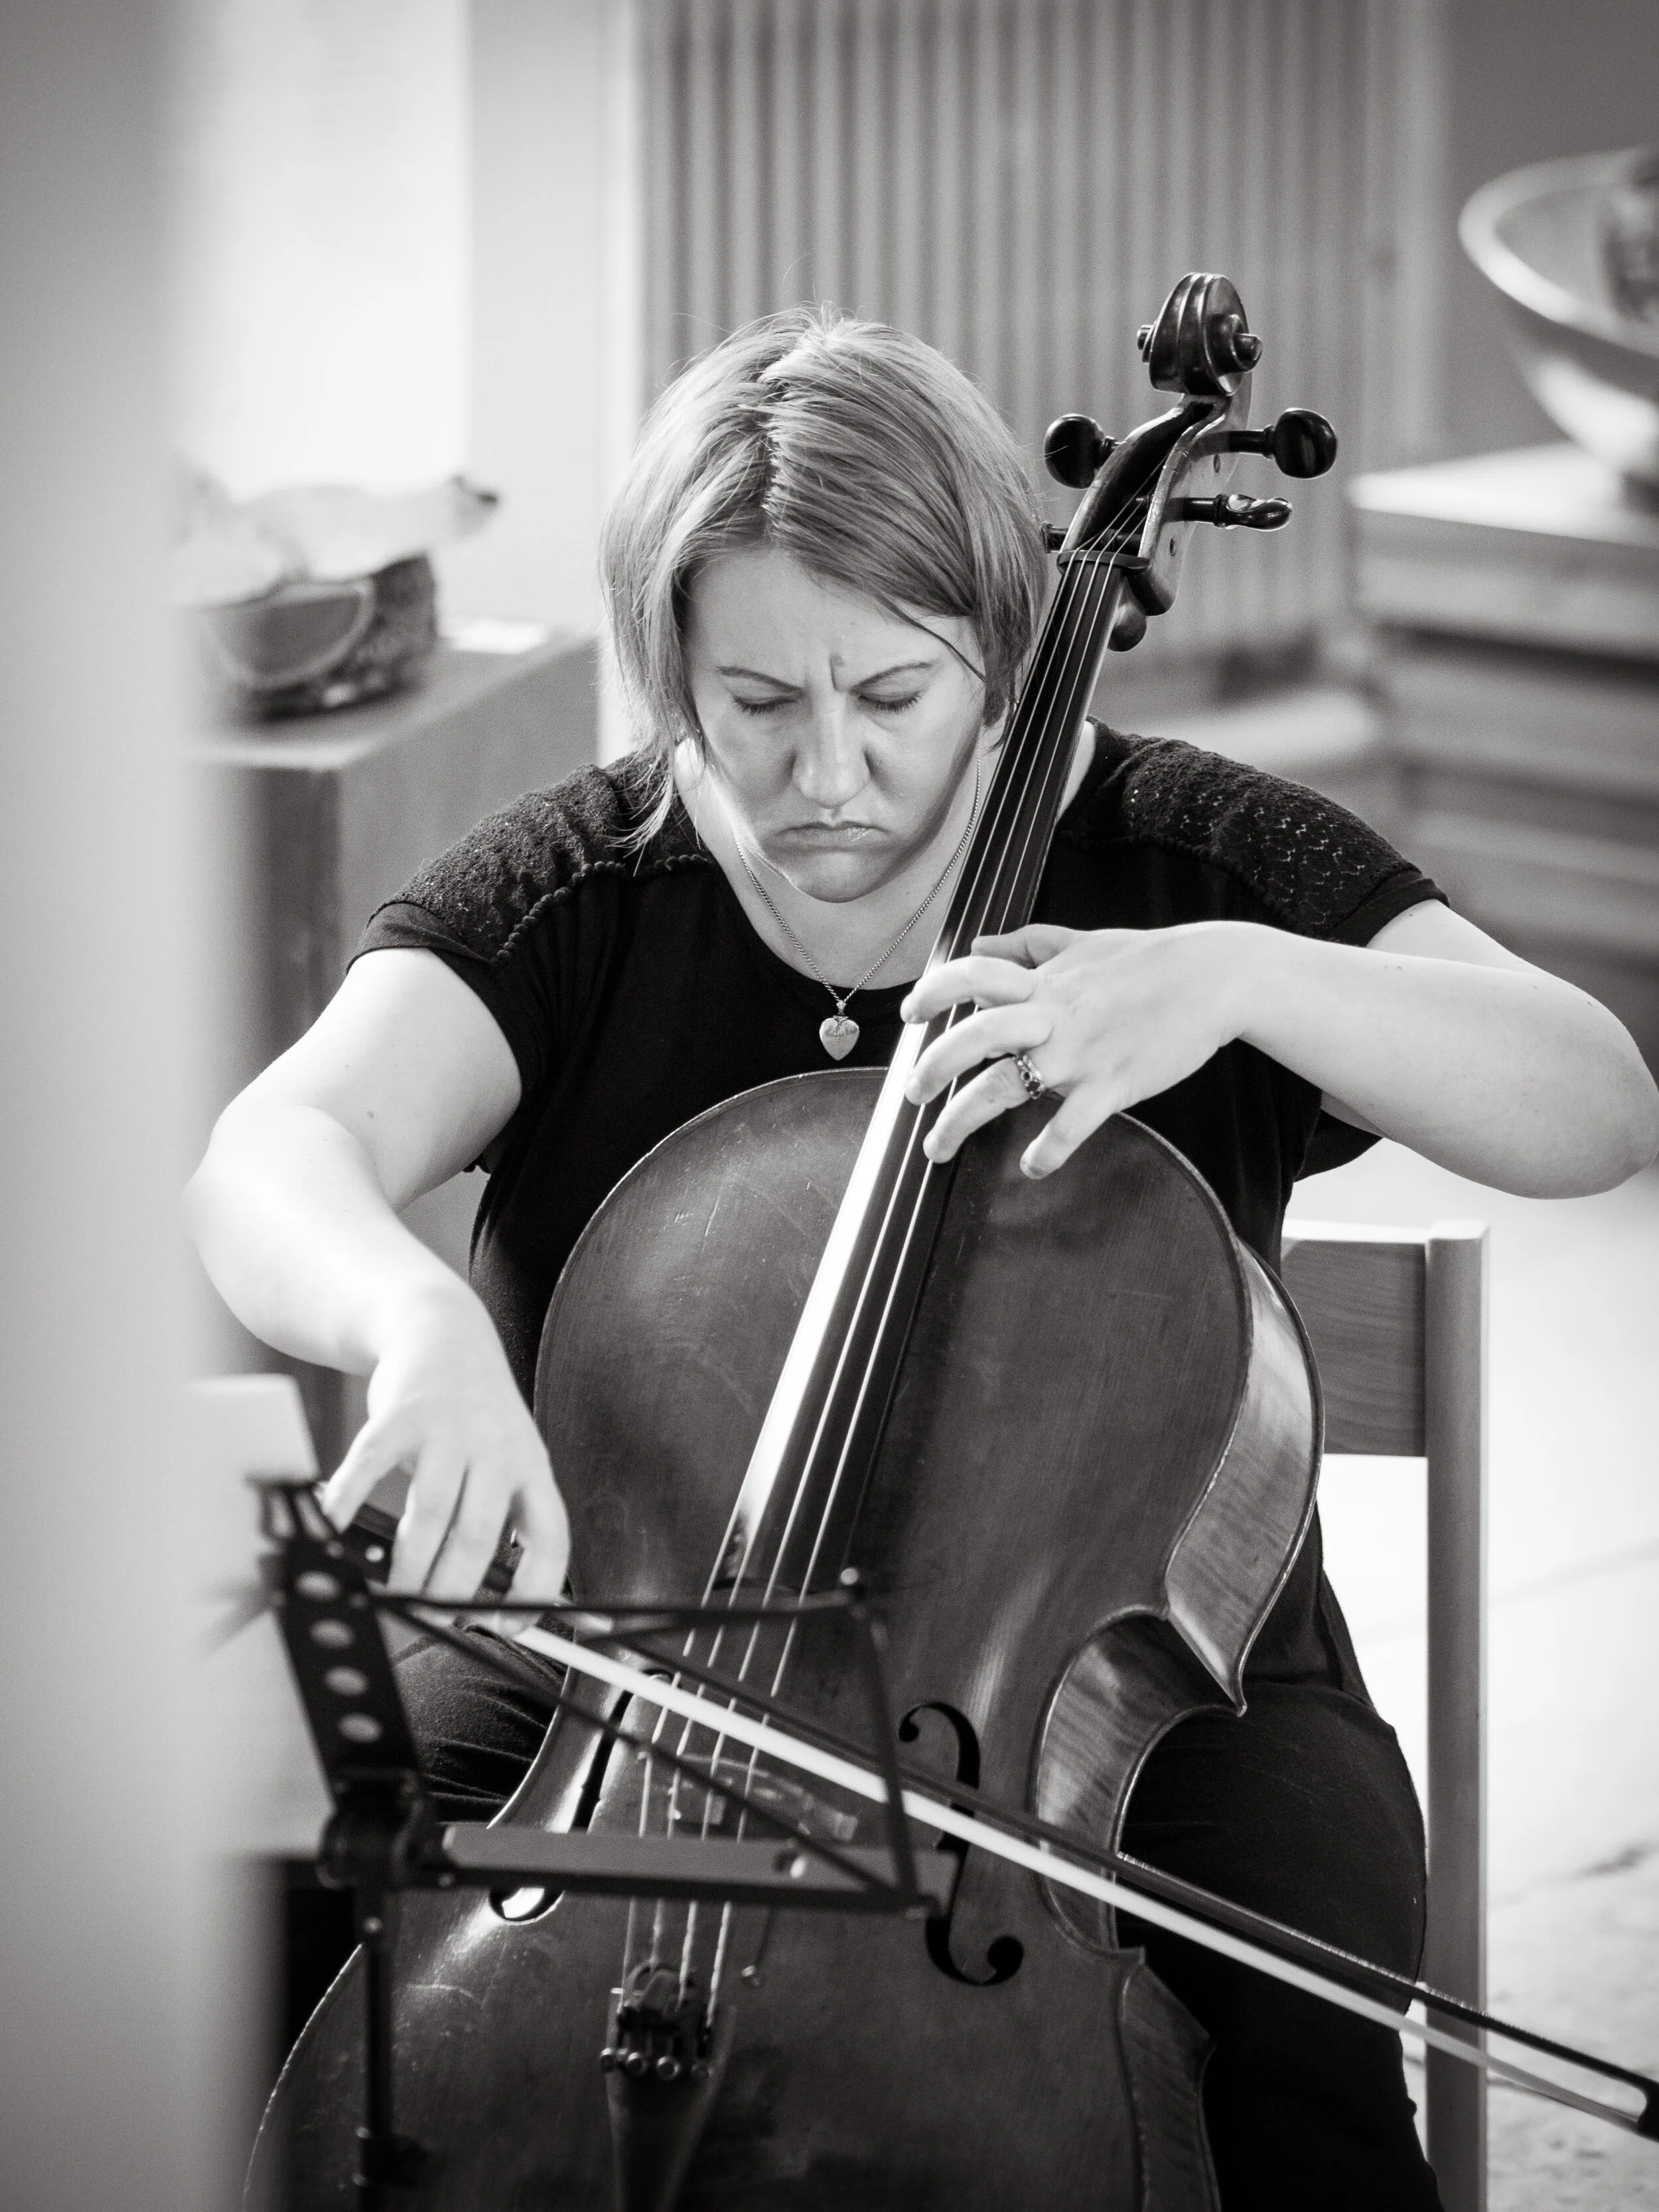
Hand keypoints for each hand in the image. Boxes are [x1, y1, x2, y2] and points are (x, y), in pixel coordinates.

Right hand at [320, 1280, 569, 1613]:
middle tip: (435, 1619)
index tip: (512, 1625)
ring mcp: (447, 1430)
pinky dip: (350, 1505)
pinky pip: (369, 1469)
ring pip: (429, 1514)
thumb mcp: (508, 1457)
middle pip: (479, 1535)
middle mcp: (496, 1448)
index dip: (536, 1589)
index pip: (550, 1536)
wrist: (443, 1330)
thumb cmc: (475, 1414)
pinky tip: (336, 1532)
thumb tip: (486, 1598)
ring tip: (396, 1597)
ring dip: (409, 1567)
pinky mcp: (398, 1415)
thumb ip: (500, 1516)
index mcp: (531, 1466)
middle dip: (454, 1590)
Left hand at [900, 921, 1247, 1176]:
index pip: (971, 976)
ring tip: (937, 1147)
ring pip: (1002, 1087)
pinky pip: (1069, 1126)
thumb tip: (980, 942)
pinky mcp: (1113, 1085)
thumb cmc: (1149, 960)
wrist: (1215, 978)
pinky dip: (1047, 1152)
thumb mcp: (1083, 941)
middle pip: (973, 1037)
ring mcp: (1080, 1053)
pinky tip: (1032, 1167)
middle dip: (931, 1068)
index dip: (933, 993)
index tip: (909, 1015)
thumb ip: (1028, 944)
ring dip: (959, 1121)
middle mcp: (1052, 1015)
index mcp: (1043, 981)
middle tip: (912, 1093)